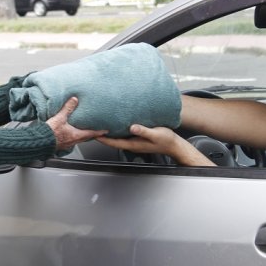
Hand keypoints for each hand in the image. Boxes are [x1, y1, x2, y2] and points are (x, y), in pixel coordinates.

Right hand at [46, 97, 107, 150]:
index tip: (106, 131)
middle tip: (97, 131)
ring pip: (79, 139)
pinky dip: (74, 136)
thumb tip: (74, 100)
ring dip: (83, 135)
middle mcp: (73, 141)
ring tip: (84, 130)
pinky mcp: (61, 144)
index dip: (99, 132)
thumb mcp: (60, 118)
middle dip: (92, 134)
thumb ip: (68, 108)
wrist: (40, 142)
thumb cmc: (50, 133)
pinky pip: (71, 140)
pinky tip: (70, 133)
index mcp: (76, 135)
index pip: (92, 133)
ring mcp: (67, 144)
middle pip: (86, 137)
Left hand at [98, 124, 213, 165]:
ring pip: (117, 136)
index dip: (102, 138)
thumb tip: (132, 127)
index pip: (113, 142)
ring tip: (99, 122)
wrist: (174, 144)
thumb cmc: (166, 140)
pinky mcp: (137, 135)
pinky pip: (123, 132)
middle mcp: (131, 142)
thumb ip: (144, 131)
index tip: (92, 132)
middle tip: (91, 125)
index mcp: (133, 144)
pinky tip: (114, 121)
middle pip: (112, 139)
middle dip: (101, 134)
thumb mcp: (156, 134)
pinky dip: (116, 128)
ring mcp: (134, 140)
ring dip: (108, 130)